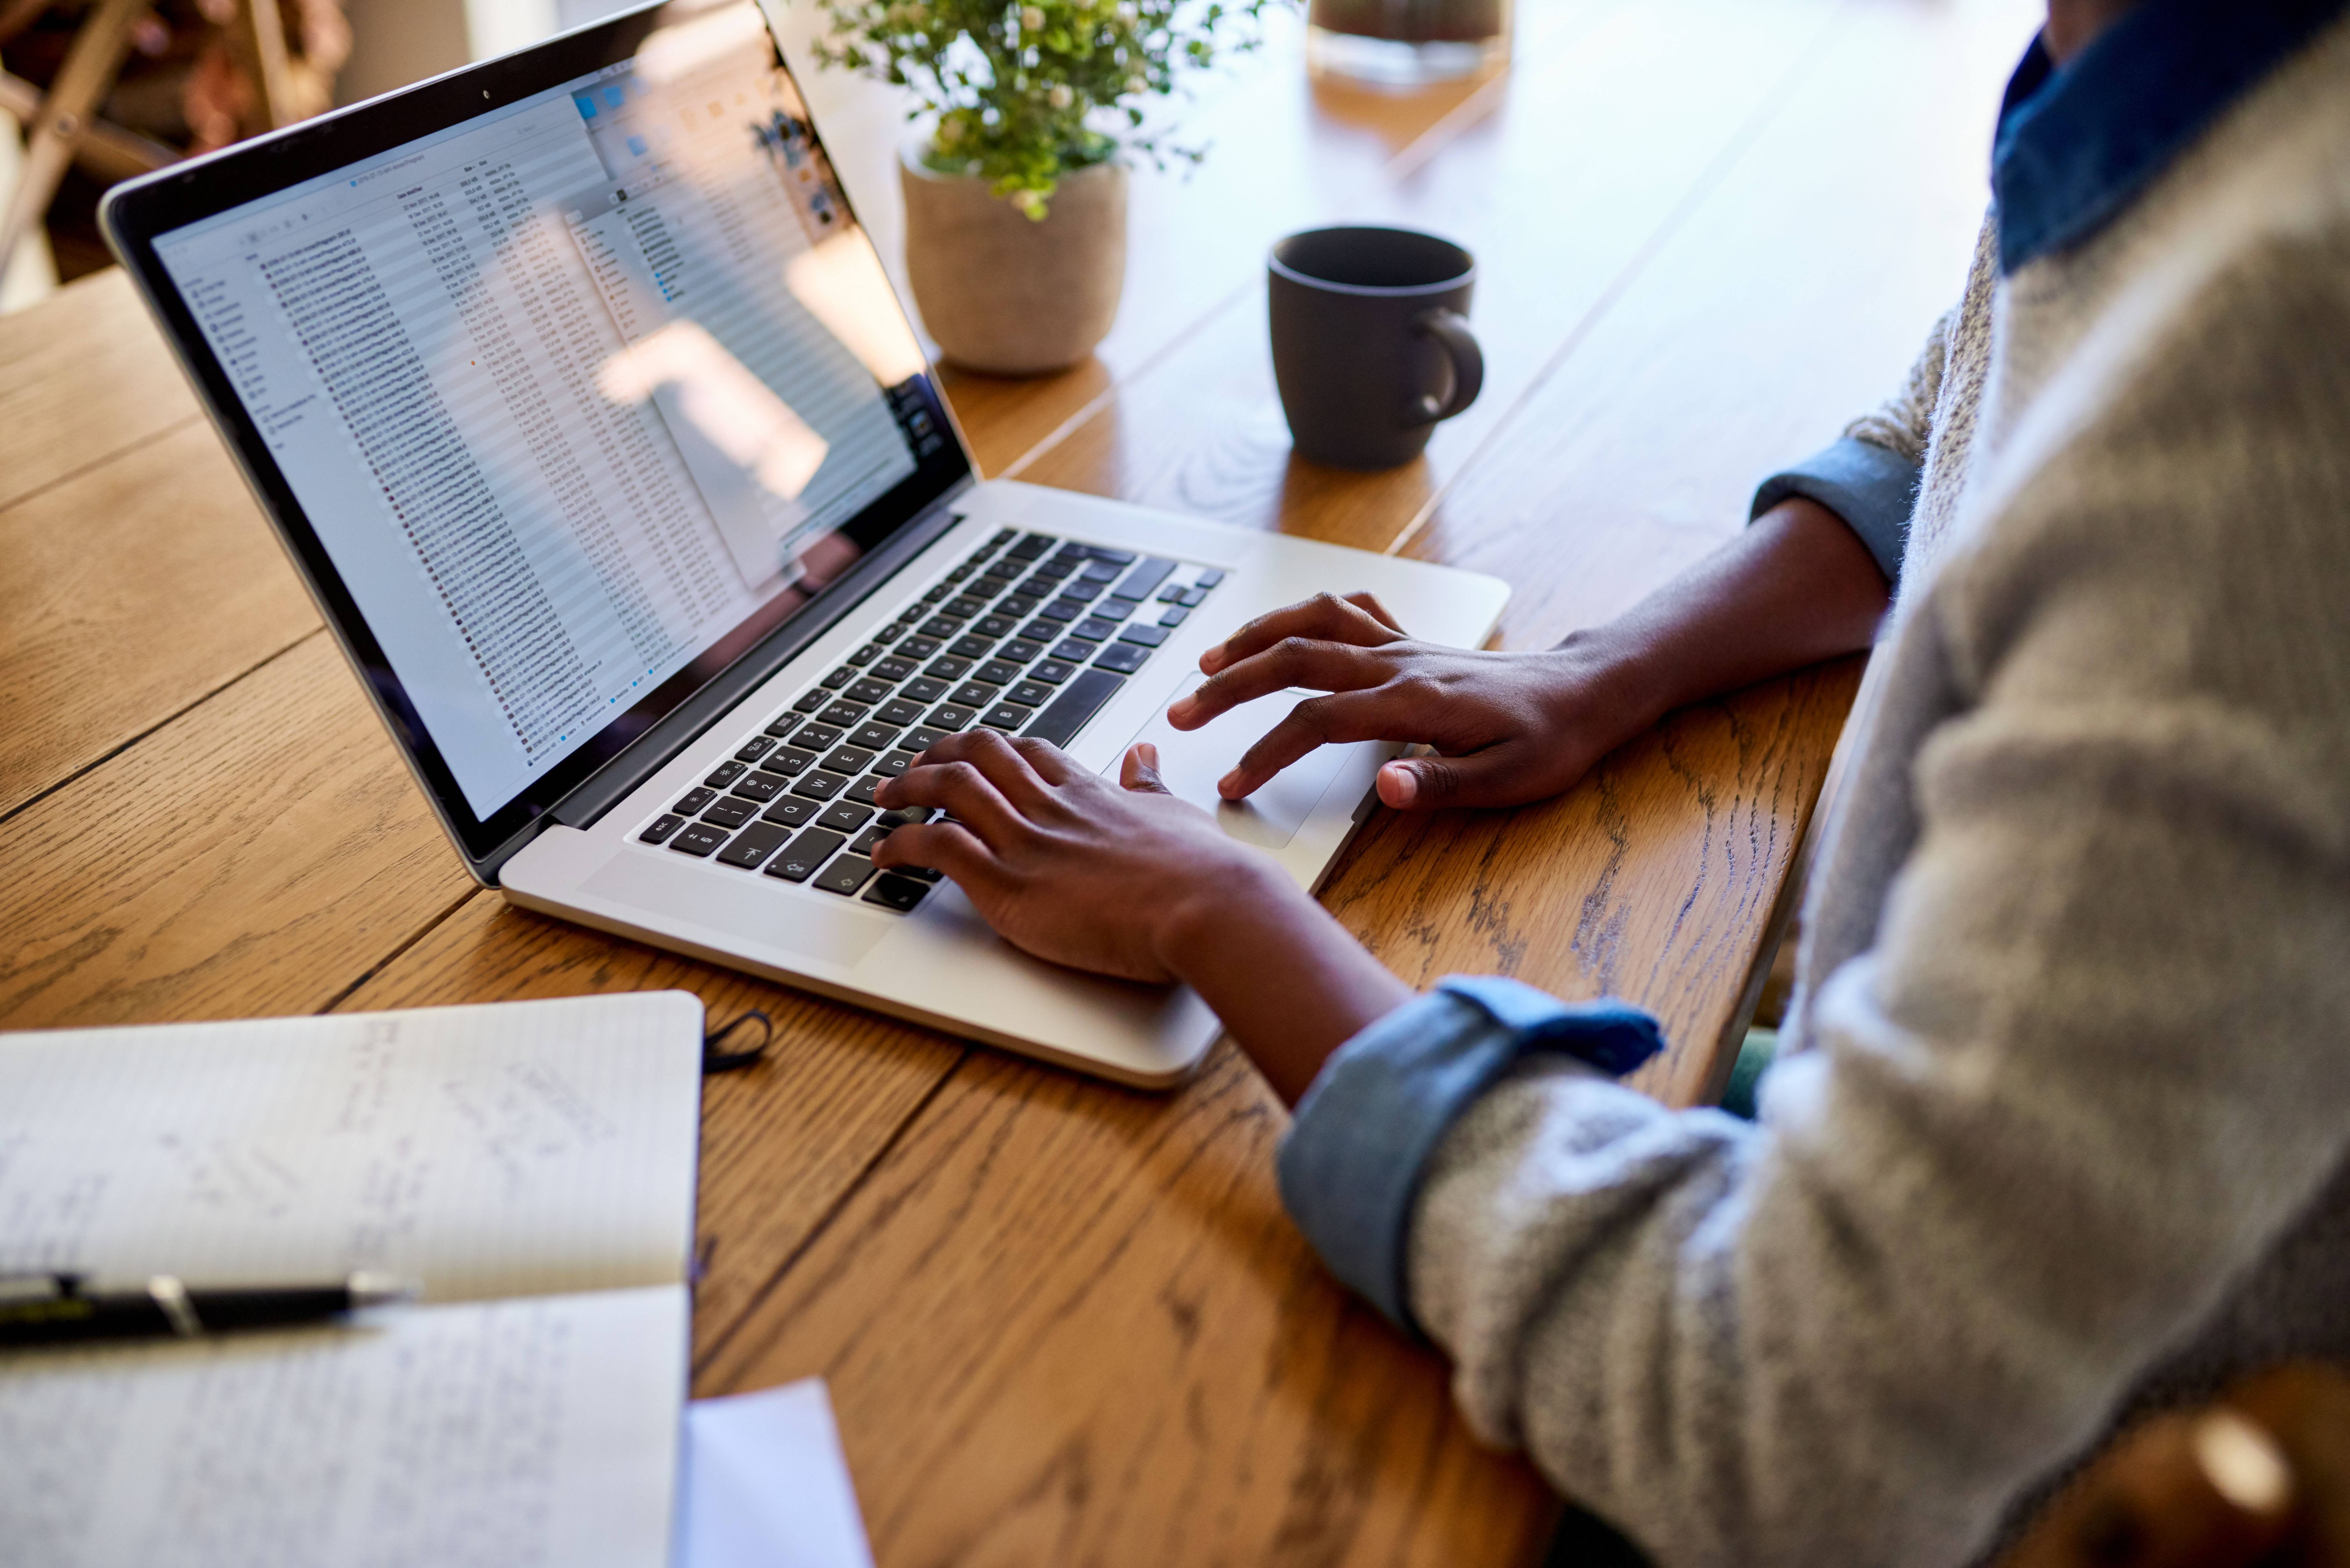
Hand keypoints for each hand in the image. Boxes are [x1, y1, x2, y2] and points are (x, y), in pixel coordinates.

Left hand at [869, 727, 1413, 1100]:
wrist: (1208, 905)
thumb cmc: (1203, 872)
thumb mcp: (1176, 813)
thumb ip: (1152, 785)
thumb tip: (1146, 754)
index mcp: (1088, 791)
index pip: (1027, 752)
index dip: (991, 749)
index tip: (970, 756)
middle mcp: (1050, 806)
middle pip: (978, 755)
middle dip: (936, 754)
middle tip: (910, 768)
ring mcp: (1026, 841)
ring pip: (947, 788)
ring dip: (906, 787)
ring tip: (882, 797)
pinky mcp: (1009, 884)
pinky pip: (936, 846)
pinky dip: (900, 843)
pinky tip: (882, 851)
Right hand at [1166, 591, 1647, 810]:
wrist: (1586, 693)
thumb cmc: (1551, 740)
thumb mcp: (1510, 779)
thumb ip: (1442, 785)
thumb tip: (1385, 790)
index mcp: (1414, 703)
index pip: (1318, 722)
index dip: (1268, 751)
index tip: (1232, 783)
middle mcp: (1399, 664)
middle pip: (1296, 661)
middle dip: (1232, 686)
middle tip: (1182, 714)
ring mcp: (1402, 647)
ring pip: (1312, 623)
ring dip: (1255, 637)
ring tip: (1208, 662)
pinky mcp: (1410, 642)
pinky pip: (1346, 612)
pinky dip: (1304, 614)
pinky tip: (1280, 631)